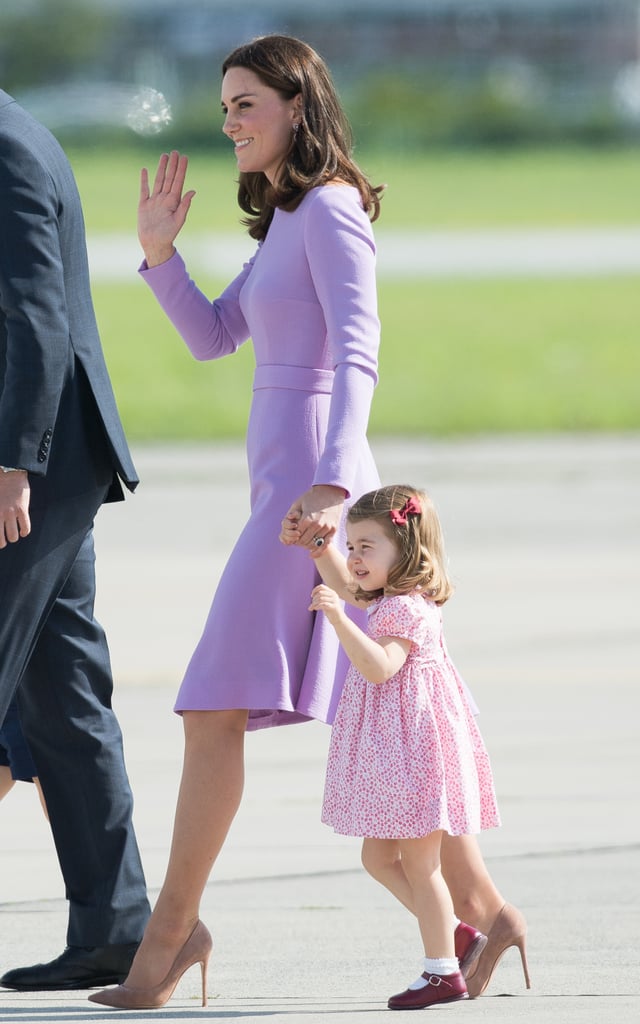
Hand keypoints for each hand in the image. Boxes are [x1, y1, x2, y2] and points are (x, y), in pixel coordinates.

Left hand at [0, 471, 29, 548]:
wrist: (9, 473)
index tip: (0, 539)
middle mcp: (0, 515)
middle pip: (1, 540)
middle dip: (3, 543)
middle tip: (4, 541)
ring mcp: (11, 513)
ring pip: (13, 536)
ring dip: (13, 537)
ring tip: (13, 534)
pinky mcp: (22, 510)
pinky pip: (25, 527)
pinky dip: (24, 532)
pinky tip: (23, 531)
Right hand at [138, 151, 195, 266]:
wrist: (154, 244)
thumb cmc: (168, 235)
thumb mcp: (178, 220)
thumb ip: (184, 205)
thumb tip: (193, 191)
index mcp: (174, 202)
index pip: (178, 182)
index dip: (181, 170)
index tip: (185, 158)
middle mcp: (165, 199)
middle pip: (169, 178)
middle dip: (173, 165)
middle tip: (175, 152)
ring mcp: (154, 201)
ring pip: (158, 180)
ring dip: (161, 168)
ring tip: (164, 156)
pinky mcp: (144, 204)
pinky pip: (144, 189)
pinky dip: (144, 180)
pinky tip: (145, 170)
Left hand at [281, 484, 345, 551]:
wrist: (331, 491)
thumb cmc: (312, 496)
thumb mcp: (299, 503)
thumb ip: (292, 515)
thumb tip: (287, 526)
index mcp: (308, 519)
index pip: (297, 535)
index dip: (293, 536)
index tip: (292, 535)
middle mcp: (318, 525)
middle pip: (304, 540)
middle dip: (299, 541)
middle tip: (296, 540)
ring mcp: (327, 528)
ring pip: (314, 544)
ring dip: (307, 545)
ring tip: (304, 543)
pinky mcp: (333, 529)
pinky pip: (325, 545)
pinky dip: (318, 551)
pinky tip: (312, 554)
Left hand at [309, 583, 343, 623]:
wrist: (338, 619)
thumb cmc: (330, 610)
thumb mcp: (325, 601)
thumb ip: (320, 597)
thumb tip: (312, 595)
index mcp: (332, 592)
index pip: (321, 586)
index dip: (315, 590)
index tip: (311, 596)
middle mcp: (334, 595)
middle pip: (320, 593)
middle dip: (314, 599)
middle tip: (312, 604)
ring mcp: (334, 600)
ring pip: (321, 598)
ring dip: (314, 603)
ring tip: (312, 607)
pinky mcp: (334, 607)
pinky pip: (323, 604)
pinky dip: (317, 606)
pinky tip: (315, 609)